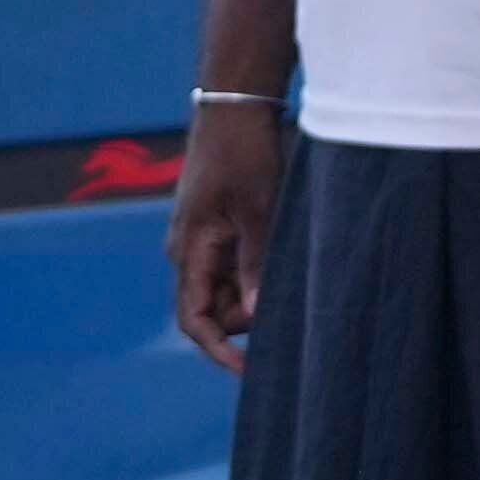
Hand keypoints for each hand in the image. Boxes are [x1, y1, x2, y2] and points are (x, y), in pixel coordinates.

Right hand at [169, 100, 285, 368]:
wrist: (234, 107)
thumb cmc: (244, 154)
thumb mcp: (257, 211)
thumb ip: (255, 266)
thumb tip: (255, 319)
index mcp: (189, 252)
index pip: (194, 320)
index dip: (219, 352)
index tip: (250, 371)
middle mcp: (189, 252)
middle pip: (216, 311)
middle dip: (249, 315)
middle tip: (291, 294)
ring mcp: (202, 240)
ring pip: (229, 289)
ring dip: (257, 290)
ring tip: (288, 260)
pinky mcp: (217, 228)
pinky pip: (235, 266)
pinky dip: (258, 270)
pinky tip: (283, 251)